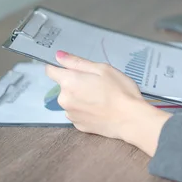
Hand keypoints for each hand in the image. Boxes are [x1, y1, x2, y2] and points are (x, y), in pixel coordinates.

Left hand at [45, 51, 170, 155]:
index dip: (61, 67)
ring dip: (80, 97)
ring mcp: (70, 114)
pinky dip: (85, 110)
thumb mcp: (102, 69)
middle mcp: (64, 99)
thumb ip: (77, 62)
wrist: (131, 119)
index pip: (51, 71)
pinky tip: (100, 110)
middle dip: (76, 83)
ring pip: (71, 100)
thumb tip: (58, 55)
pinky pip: (77, 113)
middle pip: (64, 86)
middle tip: (97, 84)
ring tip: (101, 98)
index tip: (74, 68)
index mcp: (69, 82)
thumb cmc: (120, 91)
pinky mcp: (78, 126)